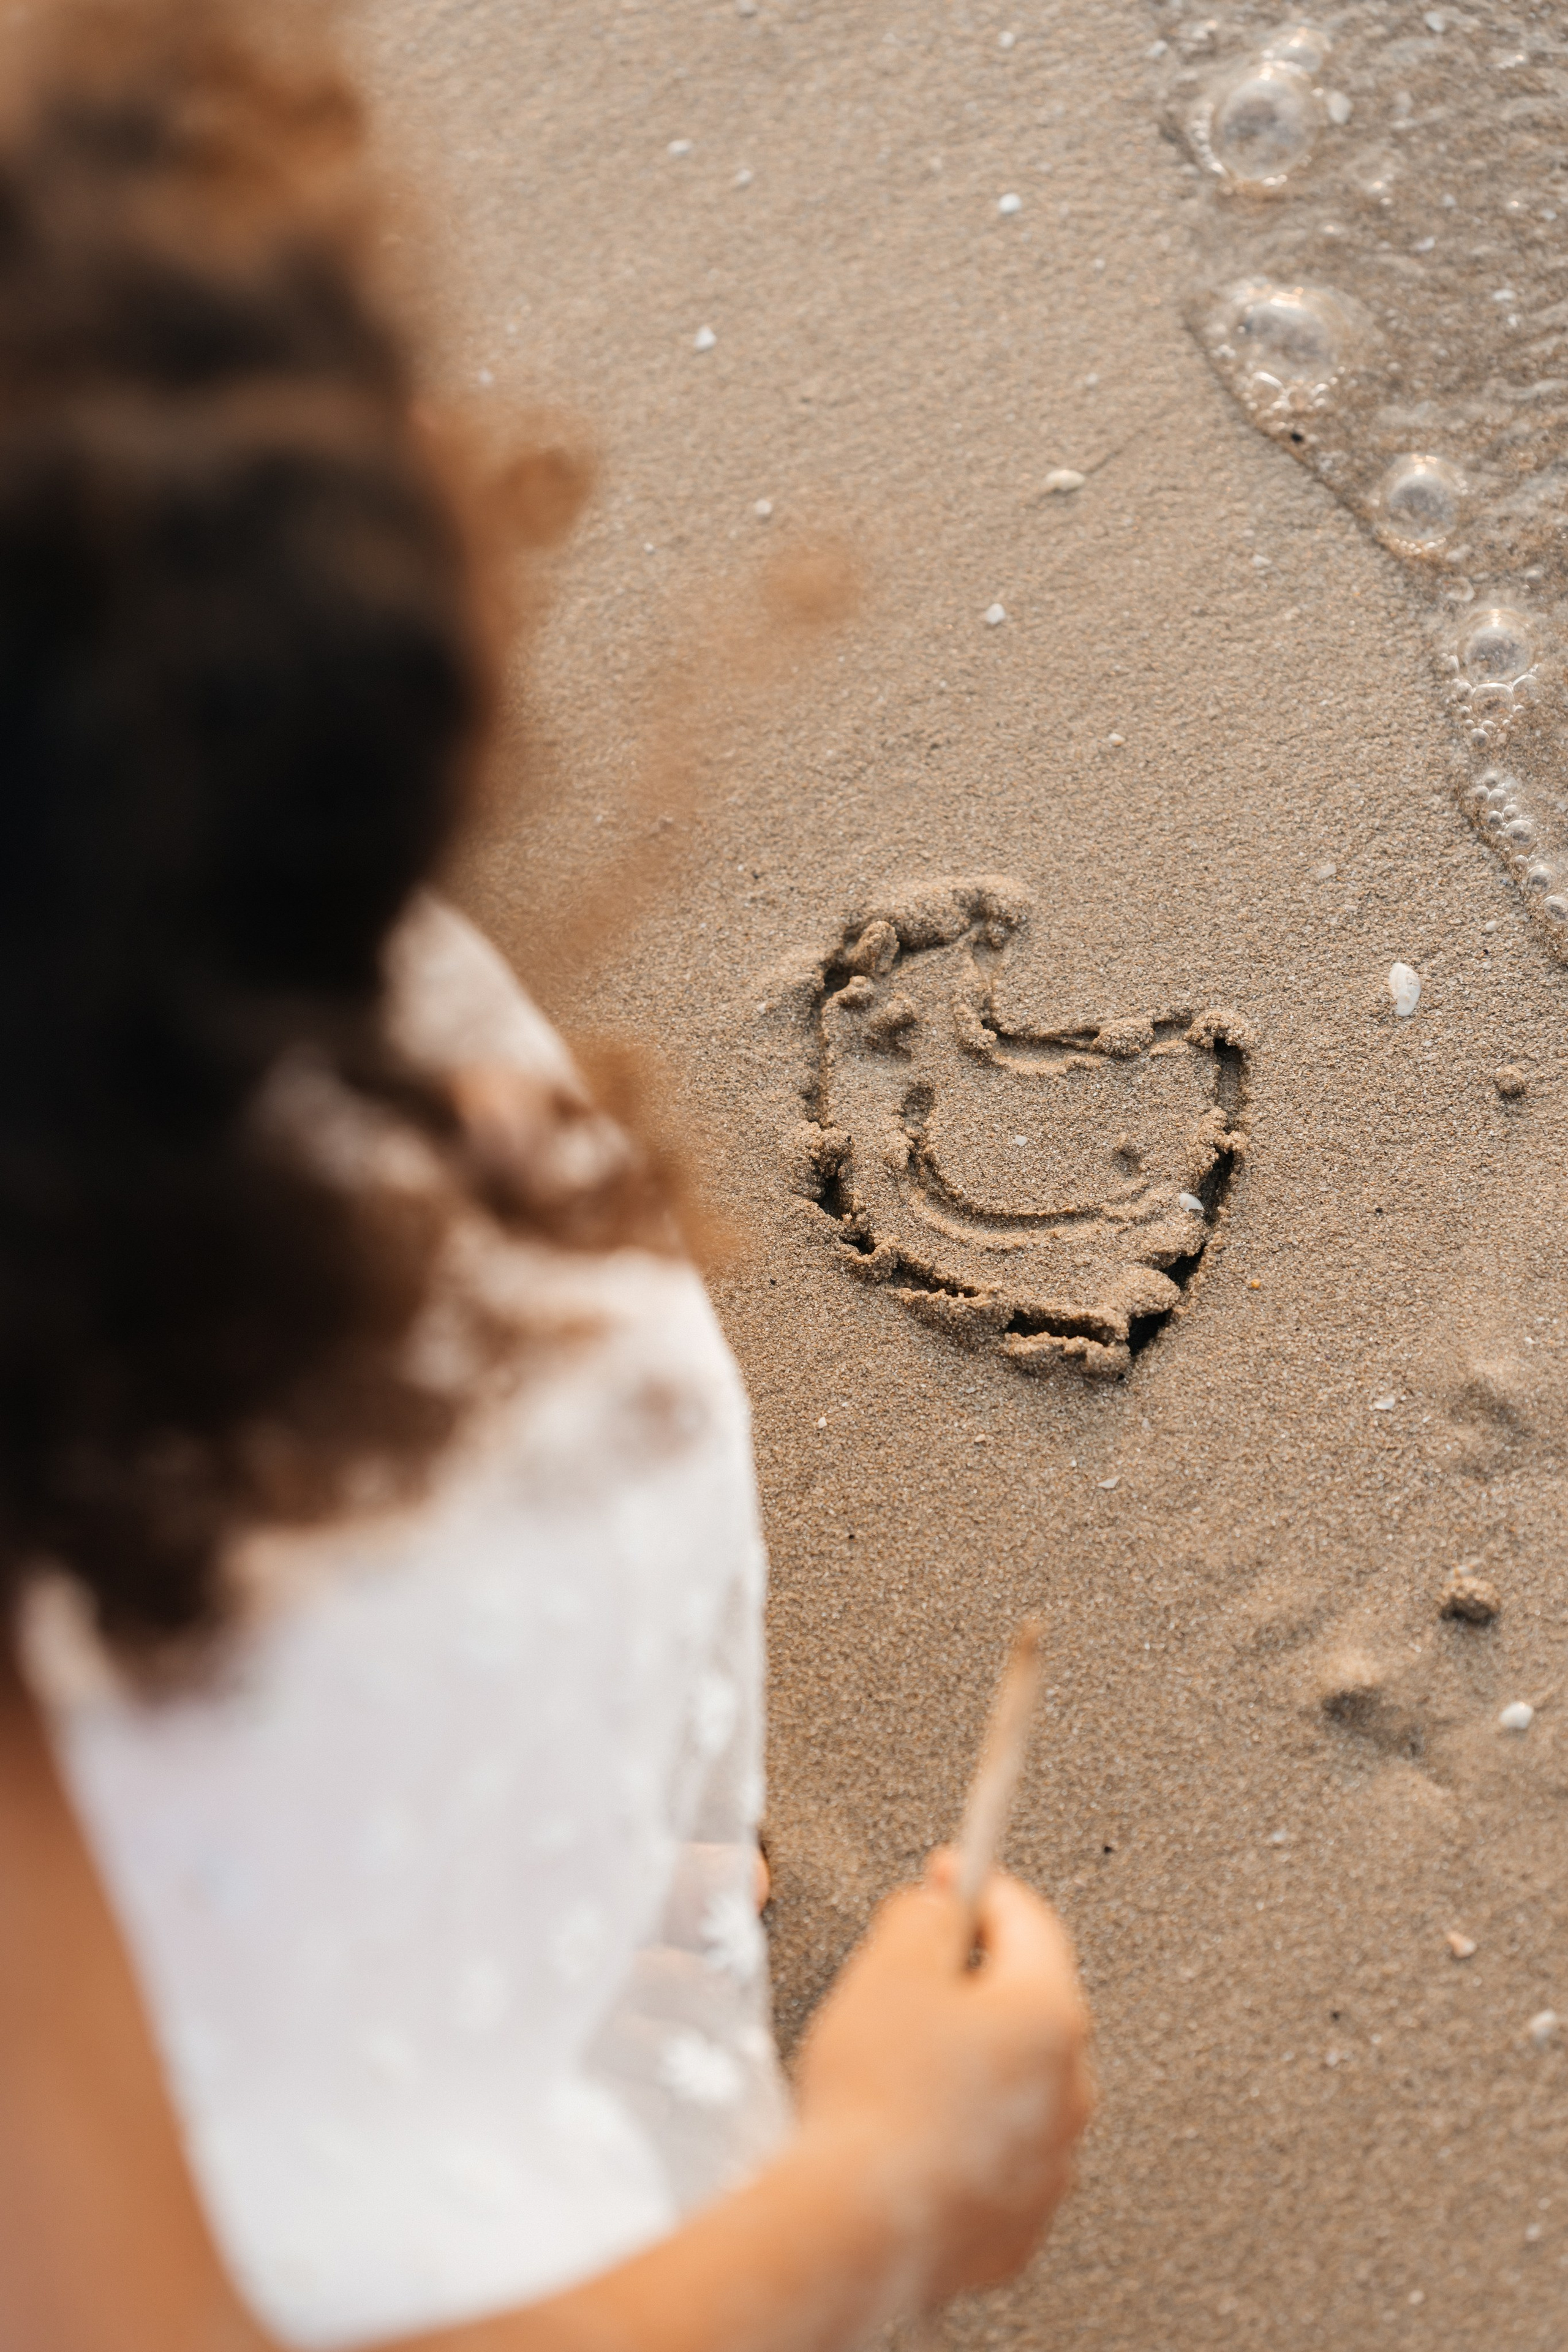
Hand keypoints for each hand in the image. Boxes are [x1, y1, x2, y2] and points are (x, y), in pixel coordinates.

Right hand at [793, 1857, 1093, 2305]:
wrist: (856, 2224)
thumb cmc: (877, 2099)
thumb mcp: (890, 1964)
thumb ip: (924, 1913)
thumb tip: (941, 1906)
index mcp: (1048, 2013)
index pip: (1030, 1921)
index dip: (982, 1886)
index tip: (951, 1874)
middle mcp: (1068, 2088)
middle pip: (1025, 2002)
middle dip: (972, 1980)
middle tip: (908, 1978)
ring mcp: (1050, 2162)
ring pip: (1012, 2080)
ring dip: (970, 2061)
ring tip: (899, 2068)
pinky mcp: (1019, 2221)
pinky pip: (998, 2150)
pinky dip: (964, 2132)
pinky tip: (911, 2129)